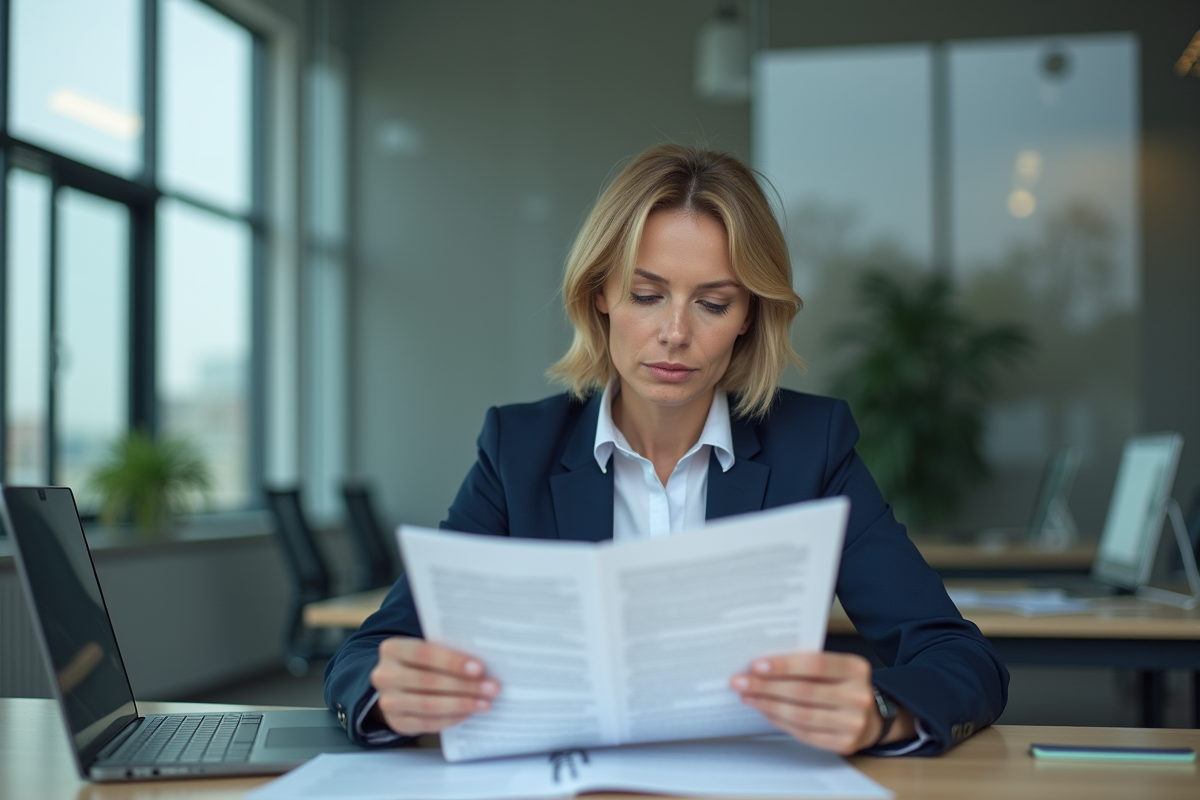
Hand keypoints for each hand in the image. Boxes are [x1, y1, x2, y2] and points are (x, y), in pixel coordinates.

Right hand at [369, 637, 500, 735]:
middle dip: (464, 686)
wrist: (396, 685)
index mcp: (392, 649)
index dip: (452, 662)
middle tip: (492, 688)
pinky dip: (451, 718)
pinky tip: (468, 713)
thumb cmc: (420, 663)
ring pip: (429, 705)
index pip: (423, 654)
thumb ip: (446, 653)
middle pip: (429, 681)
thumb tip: (482, 666)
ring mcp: (388, 701)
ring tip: (485, 703)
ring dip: (461, 704)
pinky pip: (427, 723)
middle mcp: (384, 675)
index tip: (479, 668)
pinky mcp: (396, 722)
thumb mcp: (427, 651)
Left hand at [731, 652, 912, 754]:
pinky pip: (804, 733)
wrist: (872, 717)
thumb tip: (760, 665)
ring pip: (801, 715)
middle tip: (740, 682)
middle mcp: (858, 696)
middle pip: (804, 691)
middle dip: (766, 687)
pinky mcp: (844, 744)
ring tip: (747, 697)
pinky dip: (780, 721)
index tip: (756, 665)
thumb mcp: (835, 667)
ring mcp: (853, 723)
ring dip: (768, 705)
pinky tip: (765, 711)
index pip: (815, 664)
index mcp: (856, 668)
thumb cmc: (842, 685)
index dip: (784, 666)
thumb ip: (806, 663)